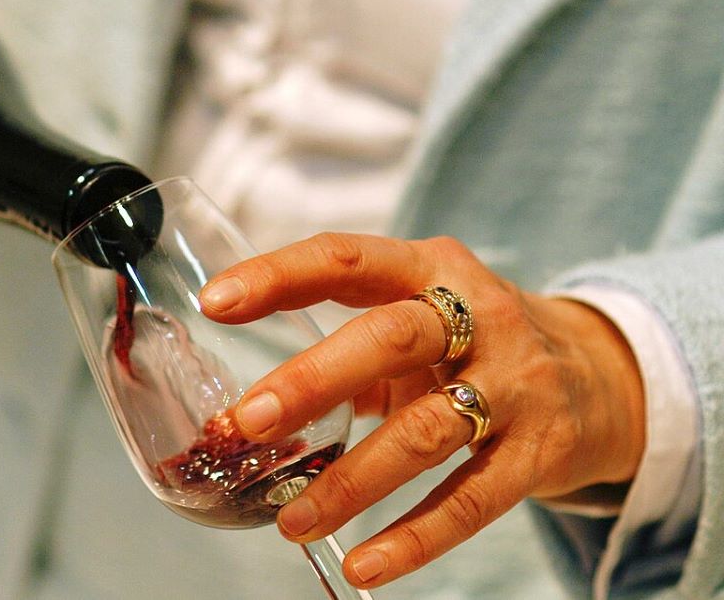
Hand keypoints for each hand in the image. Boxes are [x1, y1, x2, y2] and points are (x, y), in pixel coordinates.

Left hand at [199, 232, 644, 589]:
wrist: (604, 377)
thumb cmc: (476, 344)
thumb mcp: (421, 323)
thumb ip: (348, 352)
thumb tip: (251, 409)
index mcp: (430, 268)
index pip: (347, 258)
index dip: (280, 276)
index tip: (216, 303)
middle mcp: (477, 315)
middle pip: (390, 338)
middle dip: (313, 379)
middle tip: (249, 421)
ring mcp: (517, 382)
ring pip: (427, 430)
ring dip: (353, 480)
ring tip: (292, 519)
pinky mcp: (541, 449)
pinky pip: (472, 499)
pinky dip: (415, 536)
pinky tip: (364, 563)